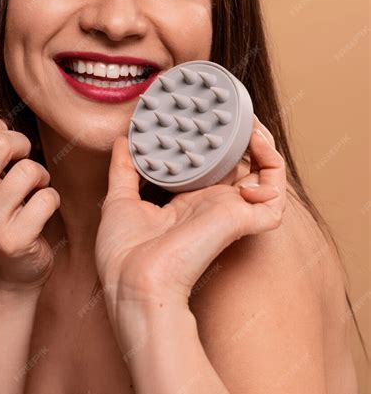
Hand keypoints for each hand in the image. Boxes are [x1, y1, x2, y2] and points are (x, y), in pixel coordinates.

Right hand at [0, 104, 59, 292]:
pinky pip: (48, 198)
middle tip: (24, 163)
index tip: (8, 150)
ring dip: (41, 177)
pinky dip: (51, 201)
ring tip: (32, 192)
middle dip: (23, 146)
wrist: (7, 270)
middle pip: (1, 143)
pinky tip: (40, 213)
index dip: (4, 131)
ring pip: (29, 170)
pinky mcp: (14, 240)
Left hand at [95, 114, 285, 311]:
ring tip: (250, 122)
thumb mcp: (119, 200)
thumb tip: (122, 140)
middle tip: (236, 111)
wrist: (134, 282)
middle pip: (243, 165)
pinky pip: (275, 192)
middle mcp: (213, 205)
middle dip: (244, 136)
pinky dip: (273, 166)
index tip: (210, 114)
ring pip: (266, 174)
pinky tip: (257, 144)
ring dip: (264, 145)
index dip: (216, 141)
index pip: (212, 167)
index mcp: (188, 203)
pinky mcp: (243, 220)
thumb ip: (123, 170)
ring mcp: (230, 212)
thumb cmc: (124, 254)